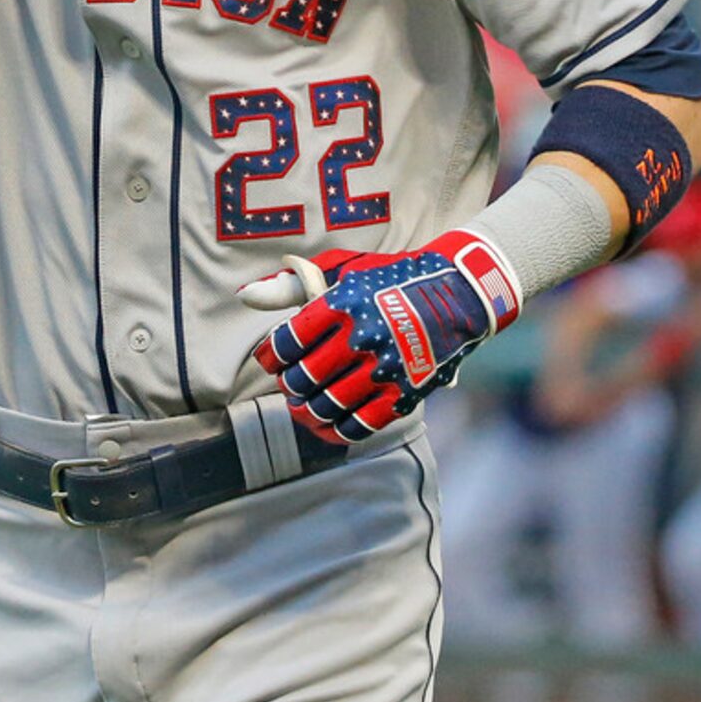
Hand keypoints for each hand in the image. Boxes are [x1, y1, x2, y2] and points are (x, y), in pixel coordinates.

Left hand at [240, 231, 524, 444]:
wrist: (457, 293)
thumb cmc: (389, 278)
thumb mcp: (342, 270)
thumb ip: (292, 285)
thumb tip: (243, 294)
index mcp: (341, 304)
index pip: (288, 341)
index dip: (271, 355)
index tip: (270, 359)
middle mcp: (361, 337)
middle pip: (304, 377)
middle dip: (289, 385)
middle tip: (289, 384)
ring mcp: (384, 368)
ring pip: (328, 405)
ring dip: (307, 411)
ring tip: (303, 407)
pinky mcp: (405, 393)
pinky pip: (361, 424)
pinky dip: (338, 431)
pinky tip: (329, 426)